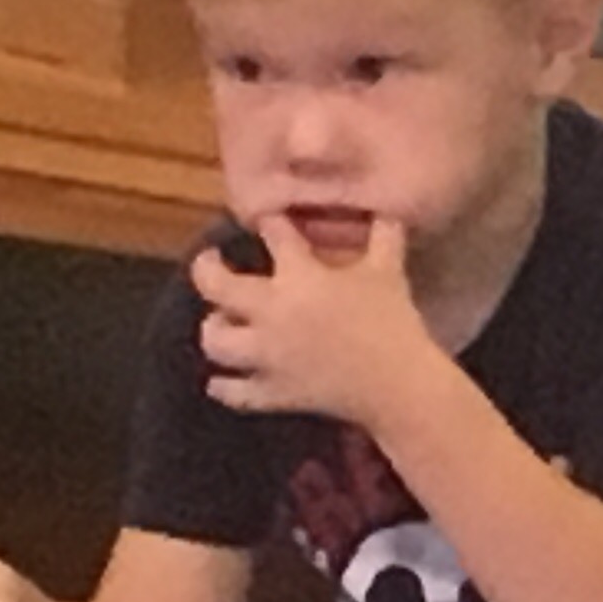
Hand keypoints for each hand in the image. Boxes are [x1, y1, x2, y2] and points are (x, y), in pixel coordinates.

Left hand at [190, 219, 438, 430]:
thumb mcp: (389, 271)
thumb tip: (386, 208)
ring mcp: (267, 356)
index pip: (273, 234)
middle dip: (206, 269)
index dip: (268, 222)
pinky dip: (223, 386)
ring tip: (220, 323)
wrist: (396, 384)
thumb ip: (385, 235)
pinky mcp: (273, 393)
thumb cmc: (392, 322)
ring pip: (216, 341)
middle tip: (210, 263)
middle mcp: (271, 313)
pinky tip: (220, 380)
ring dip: (213, 329)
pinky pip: (233, 392)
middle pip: (216, 286)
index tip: (267, 220)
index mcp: (299, 276)